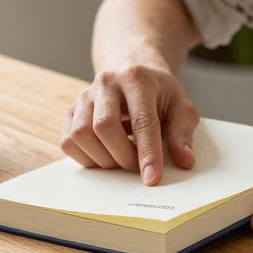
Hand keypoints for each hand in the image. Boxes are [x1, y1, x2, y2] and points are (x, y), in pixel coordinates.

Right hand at [60, 63, 199, 184]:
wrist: (132, 73)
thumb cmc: (159, 94)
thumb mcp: (181, 107)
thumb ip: (183, 132)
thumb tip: (185, 160)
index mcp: (137, 78)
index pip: (142, 120)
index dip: (147, 153)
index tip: (152, 178)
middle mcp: (106, 82)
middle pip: (104, 127)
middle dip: (122, 156)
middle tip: (137, 167)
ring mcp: (84, 95)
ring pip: (81, 134)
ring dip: (102, 158)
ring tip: (121, 159)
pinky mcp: (71, 110)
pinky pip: (68, 141)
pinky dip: (85, 158)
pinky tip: (105, 156)